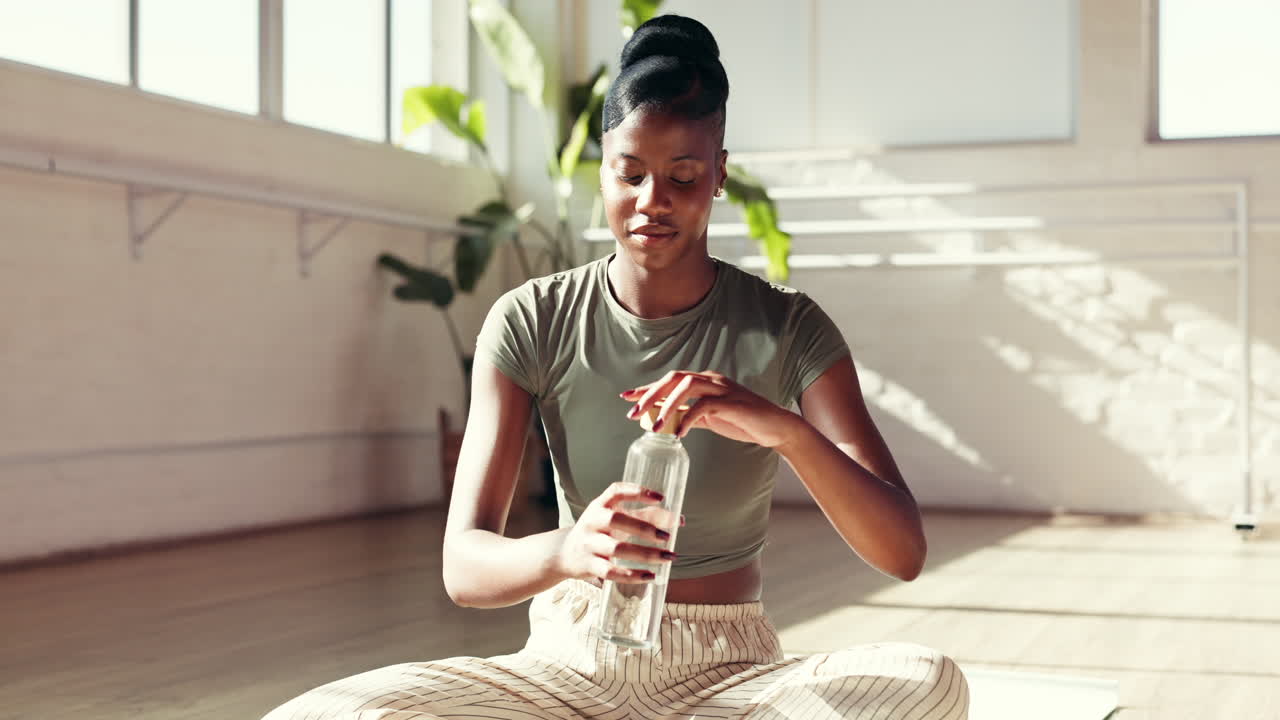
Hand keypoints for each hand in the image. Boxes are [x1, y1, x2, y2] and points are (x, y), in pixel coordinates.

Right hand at [554, 482, 679, 583]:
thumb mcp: (613, 519)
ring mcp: (588, 544)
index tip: (661, 498)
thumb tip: (679, 520)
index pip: (616, 491)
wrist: (563, 554)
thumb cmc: (598, 533)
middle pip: (616, 521)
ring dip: (646, 554)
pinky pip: (611, 571)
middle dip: (644, 528)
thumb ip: (643, 516)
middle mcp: (592, 522)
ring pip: (617, 549)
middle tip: (667, 536)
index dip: (638, 492)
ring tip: (668, 558)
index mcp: (599, 505)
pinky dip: (633, 575)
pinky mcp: (588, 565)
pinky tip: (650, 576)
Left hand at [621, 370, 802, 446]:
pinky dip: (688, 418)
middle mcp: (711, 379)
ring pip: (687, 386)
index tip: (627, 398)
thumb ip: (688, 415)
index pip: (669, 381)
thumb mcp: (709, 418)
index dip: (647, 388)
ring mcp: (722, 388)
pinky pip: (704, 406)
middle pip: (673, 378)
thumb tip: (662, 421)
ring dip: (666, 404)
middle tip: (633, 413)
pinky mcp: (731, 402)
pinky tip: (678, 433)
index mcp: (704, 381)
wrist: (774, 428)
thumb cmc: (742, 421)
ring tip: (654, 426)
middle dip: (650, 394)